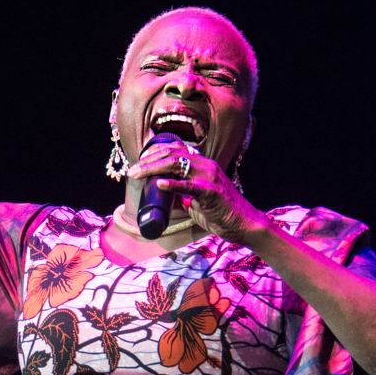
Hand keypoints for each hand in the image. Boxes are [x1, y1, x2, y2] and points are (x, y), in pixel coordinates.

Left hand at [124, 140, 267, 244]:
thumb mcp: (196, 202)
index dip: (155, 152)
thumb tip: (162, 196)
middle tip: (132, 171)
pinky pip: (188, 185)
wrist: (243, 225)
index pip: (176, 149)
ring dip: (153, 169)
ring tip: (137, 175)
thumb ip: (181, 196)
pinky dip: (172, 184)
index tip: (139, 162)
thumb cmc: (220, 213)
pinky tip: (160, 184)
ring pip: (176, 164)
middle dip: (148, 161)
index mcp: (202, 165)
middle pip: (172, 154)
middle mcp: (206, 165)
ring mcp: (209, 176)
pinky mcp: (211, 191)